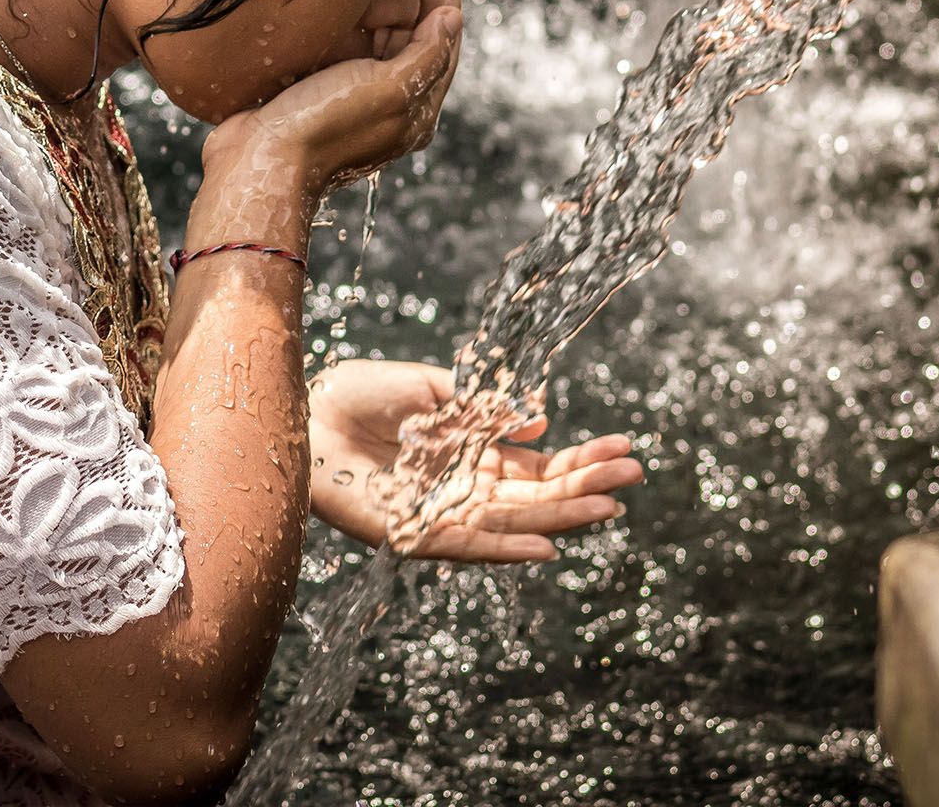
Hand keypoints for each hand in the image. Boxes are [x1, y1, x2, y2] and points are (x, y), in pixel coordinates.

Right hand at [206, 0, 464, 195]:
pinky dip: (355, 4)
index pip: (443, 34)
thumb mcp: (387, 90)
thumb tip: (451, 18)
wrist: (256, 164)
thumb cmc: (322, 127)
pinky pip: (347, 36)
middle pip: (417, 27)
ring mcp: (353, 91)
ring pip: (382, 28)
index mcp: (415, 107)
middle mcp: (389, 99)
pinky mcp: (318, 84)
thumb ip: (425, 54)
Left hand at [306, 358, 641, 561]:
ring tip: (607, 507)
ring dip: (561, 517)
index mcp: (474, 450)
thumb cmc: (361, 394)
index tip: (624, 449)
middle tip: (633, 474)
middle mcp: (466, 485)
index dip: (582, 458)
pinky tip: (544, 549)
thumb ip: (485, 408)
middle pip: (538, 494)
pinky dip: (506, 550)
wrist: (304, 411)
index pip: (540, 463)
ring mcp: (444, 509)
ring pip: (515, 521)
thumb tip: (542, 418)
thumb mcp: (433, 388)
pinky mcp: (414, 531)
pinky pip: (467, 546)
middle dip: (586, 485)